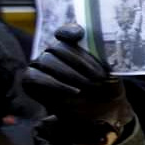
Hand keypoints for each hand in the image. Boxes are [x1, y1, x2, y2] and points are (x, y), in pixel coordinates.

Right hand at [24, 24, 133, 144]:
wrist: (103, 113)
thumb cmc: (108, 89)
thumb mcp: (112, 72)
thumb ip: (104, 58)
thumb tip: (103, 48)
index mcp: (73, 47)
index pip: (64, 32)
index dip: (68, 31)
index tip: (79, 36)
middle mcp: (55, 54)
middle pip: (57, 47)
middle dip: (78, 62)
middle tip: (97, 78)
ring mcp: (43, 67)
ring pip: (47, 60)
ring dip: (70, 74)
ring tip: (89, 87)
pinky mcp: (32, 82)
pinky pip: (35, 77)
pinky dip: (56, 85)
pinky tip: (74, 92)